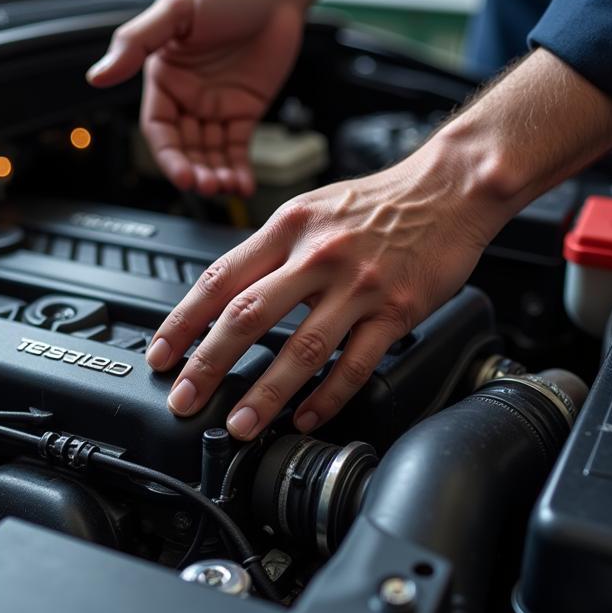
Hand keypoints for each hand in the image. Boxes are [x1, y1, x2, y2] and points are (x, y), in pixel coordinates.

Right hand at [86, 0, 303, 196]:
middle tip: (209, 186)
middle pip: (184, 148)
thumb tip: (97, 76)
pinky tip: (243, 185)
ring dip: (216, 174)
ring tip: (227, 187)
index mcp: (163, 79)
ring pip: (210, 153)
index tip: (184, 174)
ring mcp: (215, 107)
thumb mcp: (175, 12)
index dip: (170, 156)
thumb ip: (136, 43)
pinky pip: (237, 148)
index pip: (159, 129)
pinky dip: (240, 169)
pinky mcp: (244, 112)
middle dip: (195, 171)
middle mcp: (186, 98)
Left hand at [143, 144, 503, 439]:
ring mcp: (357, 285)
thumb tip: (230, 294)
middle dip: (208, 365)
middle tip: (185, 400)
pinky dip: (327, 397)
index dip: (183, 321)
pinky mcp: (395, 310)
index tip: (162, 355)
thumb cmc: (379, 201)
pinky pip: (354, 364)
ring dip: (265, 394)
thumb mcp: (311, 208)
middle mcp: (318, 254)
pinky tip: (307, 417)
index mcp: (288, 227)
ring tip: (241, 424)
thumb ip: (271, 250)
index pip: (220, 278)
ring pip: (301, 348)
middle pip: (247, 316)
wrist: (449, 188)